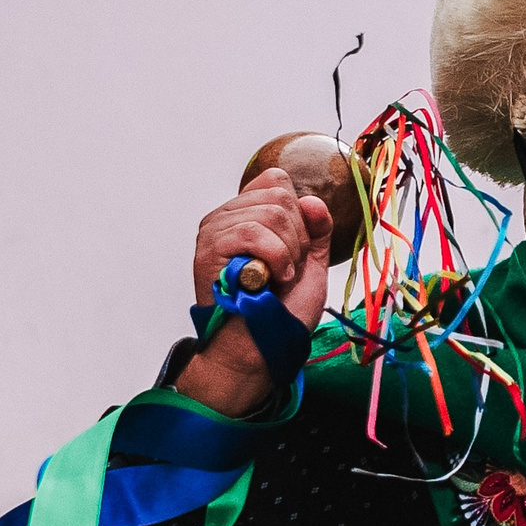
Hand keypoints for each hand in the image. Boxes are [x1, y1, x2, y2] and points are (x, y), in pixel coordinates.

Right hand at [175, 168, 332, 415]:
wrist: (261, 344)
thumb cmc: (281, 310)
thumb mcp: (310, 264)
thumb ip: (316, 230)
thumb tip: (312, 201)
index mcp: (246, 215)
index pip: (276, 181)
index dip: (298, 215)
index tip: (296, 251)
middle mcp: (226, 217)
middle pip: (279, 196)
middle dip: (297, 238)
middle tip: (285, 270)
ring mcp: (214, 231)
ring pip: (271, 213)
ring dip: (288, 252)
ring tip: (277, 278)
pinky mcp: (209, 248)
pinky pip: (254, 232)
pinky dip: (275, 258)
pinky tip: (271, 280)